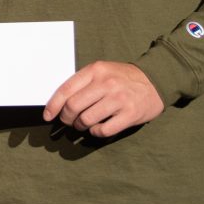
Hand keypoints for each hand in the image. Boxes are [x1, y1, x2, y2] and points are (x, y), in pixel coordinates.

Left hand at [43, 61, 164, 137]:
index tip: (48, 116)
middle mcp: (107, 83)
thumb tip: (58, 103)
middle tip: (68, 121)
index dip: (53, 105)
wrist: (156, 80)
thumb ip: (83, 82)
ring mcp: (119, 99)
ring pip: (86, 120)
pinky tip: (97, 128)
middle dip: (66, 118)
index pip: (66, 90)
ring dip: (80, 126)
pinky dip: (95, 132)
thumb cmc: (122, 78)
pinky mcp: (130, 114)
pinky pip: (103, 130)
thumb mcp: (102, 71)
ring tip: (83, 124)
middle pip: (73, 107)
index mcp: (96, 70)